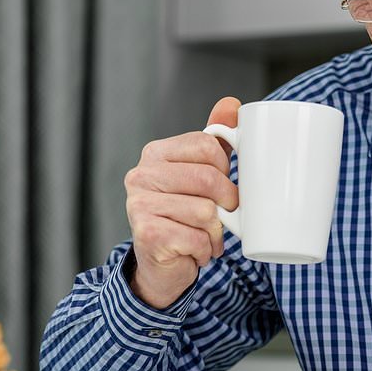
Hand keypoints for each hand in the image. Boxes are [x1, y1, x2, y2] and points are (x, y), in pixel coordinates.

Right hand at [124, 97, 240, 308]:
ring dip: (215, 233)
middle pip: (209, 178)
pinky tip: (193, 251)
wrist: (161, 266)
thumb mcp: (199, 174)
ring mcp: (139, 205)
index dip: (226, 169)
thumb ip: (214, 140)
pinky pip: (197, 238)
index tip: (221, 186)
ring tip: (204, 236)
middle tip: (223, 216)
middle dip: (227, 203)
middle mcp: (141, 176)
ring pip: (206, 211)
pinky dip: (205, 250)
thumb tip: (231, 104)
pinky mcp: (147, 234)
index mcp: (155, 154)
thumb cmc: (184, 216)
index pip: (208, 146)